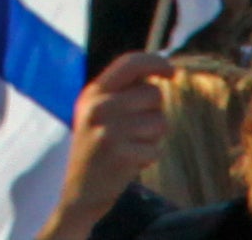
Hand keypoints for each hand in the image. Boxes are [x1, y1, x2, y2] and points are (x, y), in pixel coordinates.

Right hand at [41, 53, 172, 239]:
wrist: (80, 189)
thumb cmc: (98, 146)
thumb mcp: (99, 112)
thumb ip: (122, 91)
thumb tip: (158, 72)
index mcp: (93, 92)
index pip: (129, 63)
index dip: (155, 62)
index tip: (171, 71)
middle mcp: (98, 107)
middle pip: (153, 94)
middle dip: (154, 111)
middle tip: (136, 129)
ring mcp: (108, 130)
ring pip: (159, 122)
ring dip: (153, 136)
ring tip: (131, 145)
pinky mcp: (120, 155)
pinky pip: (156, 148)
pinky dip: (149, 156)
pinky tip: (130, 161)